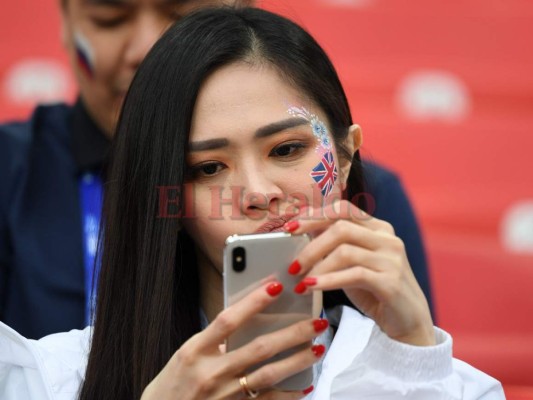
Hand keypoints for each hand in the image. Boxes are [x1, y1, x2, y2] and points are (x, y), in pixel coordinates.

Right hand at [141, 282, 324, 399]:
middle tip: (316, 321)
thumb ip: (215, 340)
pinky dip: (288, 394)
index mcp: (195, 351)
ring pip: (269, 375)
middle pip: (258, 348)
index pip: (228, 320)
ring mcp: (223, 396)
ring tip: (319, 347)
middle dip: (291, 333)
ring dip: (298, 360)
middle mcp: (210, 373)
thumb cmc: (174, 383)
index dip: (253, 302)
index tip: (276, 286)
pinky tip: (305, 385)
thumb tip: (250, 322)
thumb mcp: (186, 355)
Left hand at [285, 201, 434, 345]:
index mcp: (378, 228)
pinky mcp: (391, 282)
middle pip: (341, 227)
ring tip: (299, 281)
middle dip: (310, 245)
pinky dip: (328, 280)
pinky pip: (354, 275)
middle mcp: (388, 238)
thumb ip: (335, 246)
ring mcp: (392, 259)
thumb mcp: (353, 263)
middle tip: (292, 264)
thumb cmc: (375, 291)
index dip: (314, 216)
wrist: (408, 322)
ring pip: (345, 251)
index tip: (290, 228)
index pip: (343, 209)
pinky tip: (312, 287)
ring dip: (316, 266)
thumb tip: (302, 234)